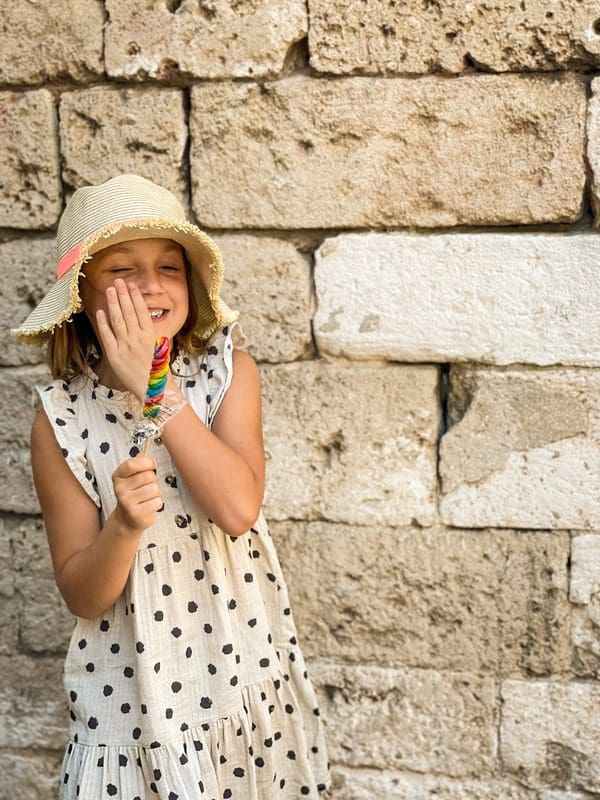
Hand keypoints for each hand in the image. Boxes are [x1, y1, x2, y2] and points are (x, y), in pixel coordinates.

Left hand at [95, 279, 156, 402]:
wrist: (153, 388)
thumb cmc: (157, 369)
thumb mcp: (160, 347)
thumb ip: (152, 332)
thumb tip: (146, 318)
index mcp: (151, 335)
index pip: (142, 310)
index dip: (135, 296)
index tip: (131, 285)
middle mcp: (138, 338)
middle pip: (129, 312)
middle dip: (123, 295)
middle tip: (118, 281)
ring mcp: (126, 346)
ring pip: (118, 320)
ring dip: (113, 303)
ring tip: (110, 290)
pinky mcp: (115, 355)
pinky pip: (107, 336)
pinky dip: (103, 323)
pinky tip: (101, 311)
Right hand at [112, 456, 161, 532]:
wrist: (127, 519)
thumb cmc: (133, 495)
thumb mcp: (132, 477)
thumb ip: (138, 463)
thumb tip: (144, 454)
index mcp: (118, 476)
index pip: (131, 464)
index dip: (146, 462)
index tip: (152, 464)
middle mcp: (119, 489)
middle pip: (148, 476)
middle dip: (153, 480)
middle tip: (146, 487)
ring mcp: (126, 502)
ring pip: (154, 489)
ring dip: (155, 493)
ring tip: (147, 497)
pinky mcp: (136, 513)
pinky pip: (157, 501)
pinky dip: (157, 503)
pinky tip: (148, 506)